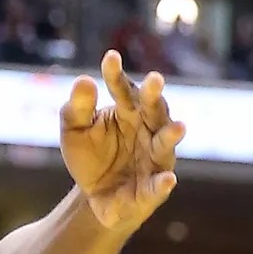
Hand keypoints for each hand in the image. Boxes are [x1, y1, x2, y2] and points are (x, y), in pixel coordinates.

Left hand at [62, 49, 183, 232]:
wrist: (92, 196)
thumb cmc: (89, 156)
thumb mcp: (74, 131)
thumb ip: (77, 109)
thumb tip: (83, 80)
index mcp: (127, 112)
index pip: (123, 89)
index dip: (116, 75)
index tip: (110, 57)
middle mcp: (147, 130)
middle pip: (153, 110)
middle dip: (154, 96)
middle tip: (155, 79)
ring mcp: (153, 159)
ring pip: (164, 145)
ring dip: (171, 136)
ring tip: (178, 127)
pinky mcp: (151, 190)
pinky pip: (158, 186)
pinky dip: (163, 183)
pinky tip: (168, 179)